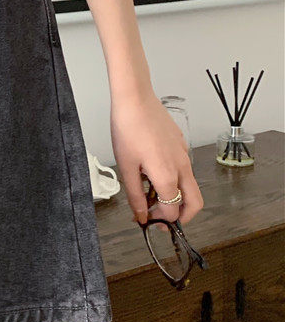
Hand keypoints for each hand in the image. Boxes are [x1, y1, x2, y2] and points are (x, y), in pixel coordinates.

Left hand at [110, 89, 203, 226]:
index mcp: (168, 176)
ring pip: (190, 186)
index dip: (158, 221)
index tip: (144, 220)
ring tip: (148, 191)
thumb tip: (141, 217)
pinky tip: (150, 169)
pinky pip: (183, 168)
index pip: (172, 212)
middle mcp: (182, 167)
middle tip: (160, 218)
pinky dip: (173, 178)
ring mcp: (184, 155)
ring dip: (175, 196)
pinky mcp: (181, 144)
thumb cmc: (128, 129)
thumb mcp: (126, 167)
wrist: (135, 99)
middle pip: (195, 204)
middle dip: (181, 217)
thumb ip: (135, 195)